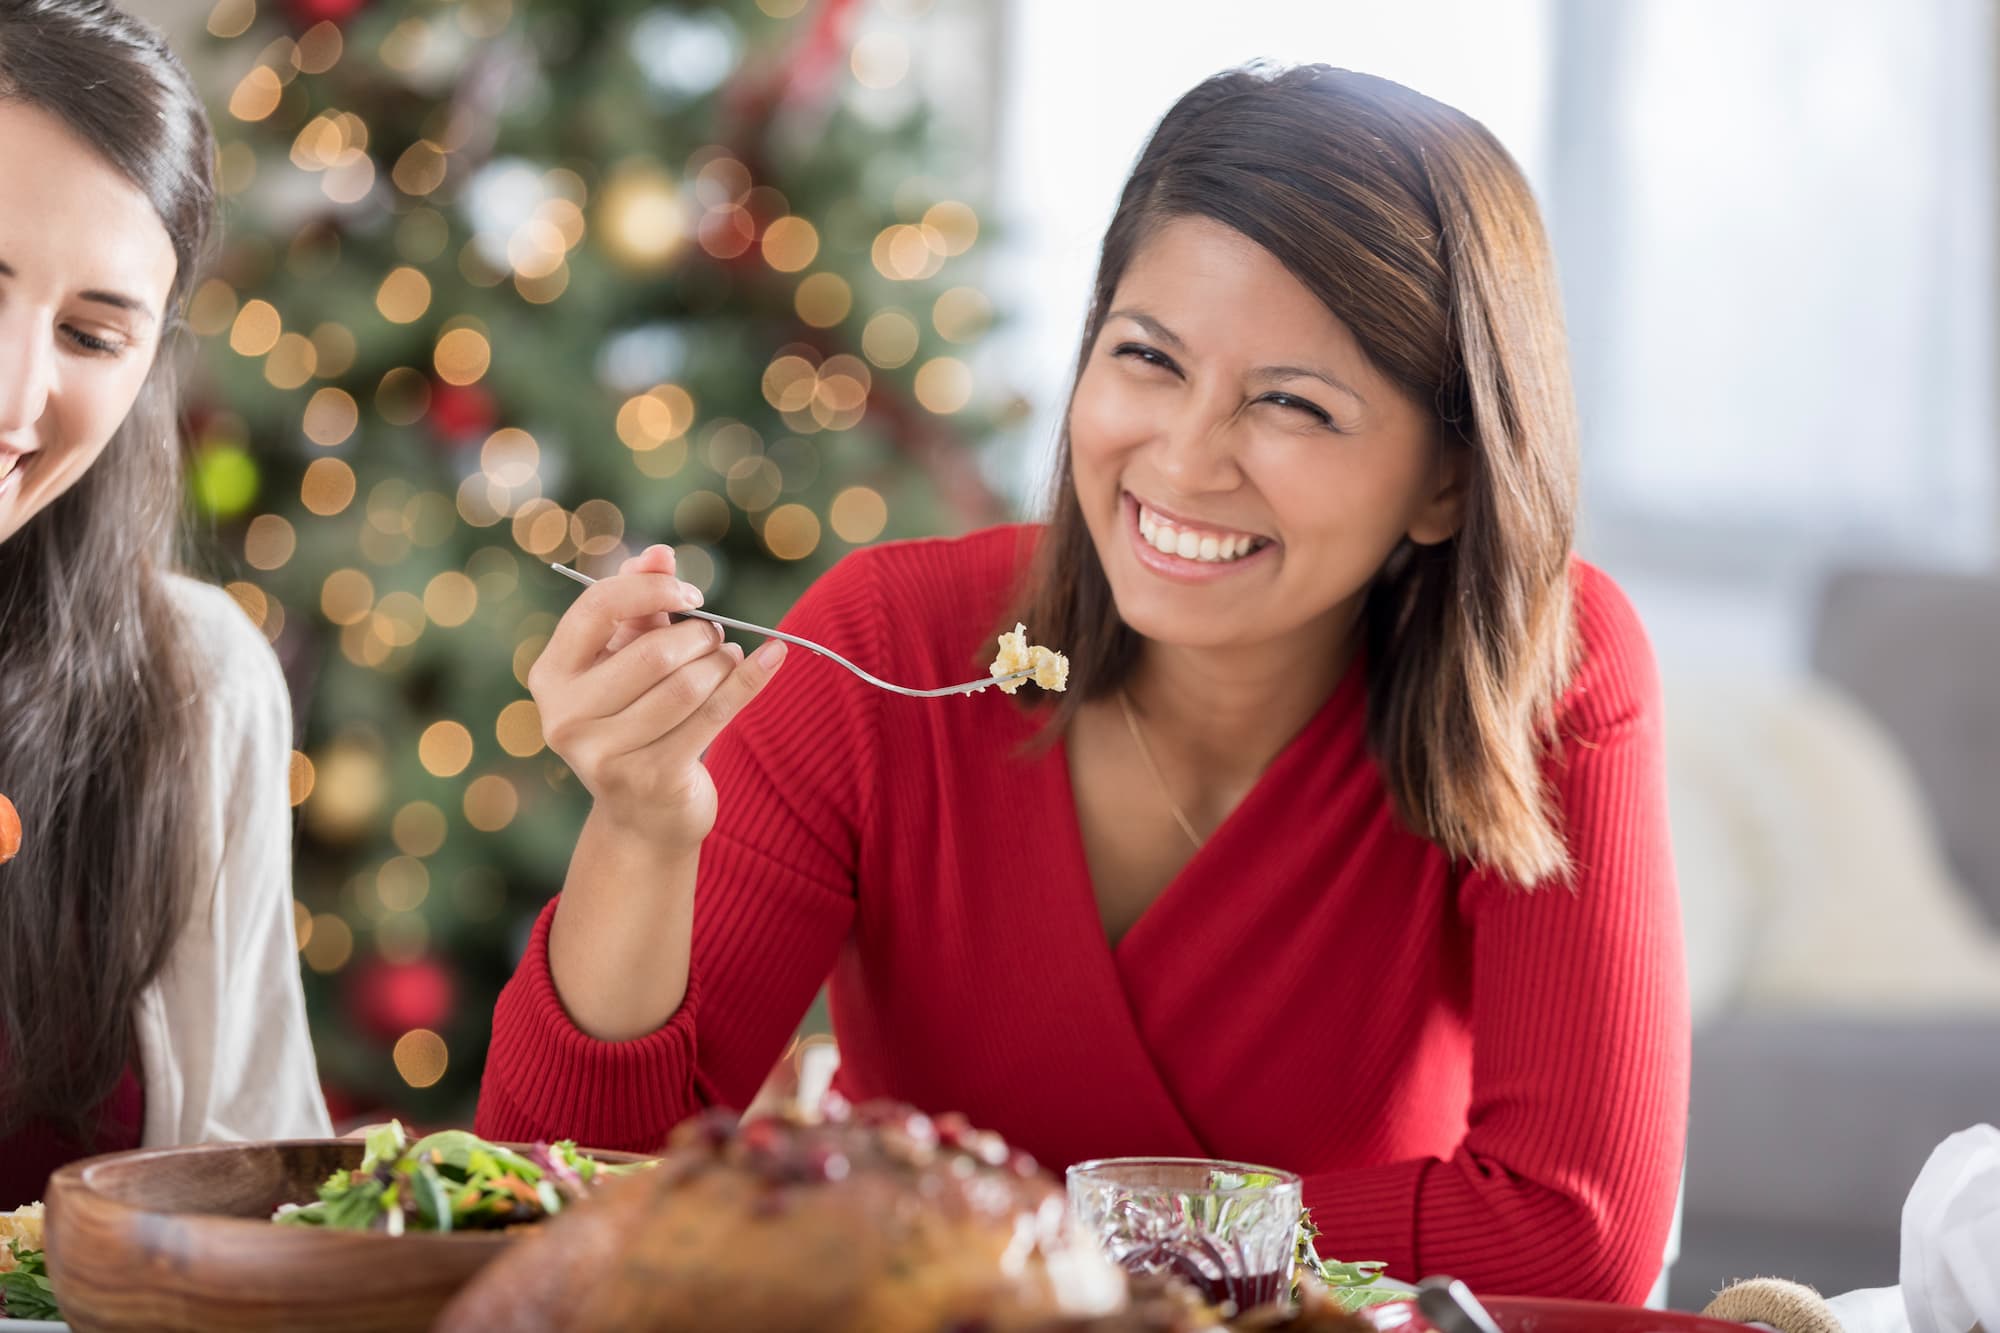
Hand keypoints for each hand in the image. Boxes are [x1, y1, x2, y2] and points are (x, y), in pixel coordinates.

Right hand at [529, 545, 785, 847]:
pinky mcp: (652, 780)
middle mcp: (566, 718)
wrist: (642, 815)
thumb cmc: (633, 719)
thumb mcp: (627, 658)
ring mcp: (604, 756)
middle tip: (716, 635)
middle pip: (653, 652)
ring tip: (728, 658)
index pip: (598, 609)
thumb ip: (638, 604)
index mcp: (550, 676)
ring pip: (688, 686)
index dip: (651, 590)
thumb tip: (660, 554)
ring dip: (723, 662)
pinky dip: (751, 679)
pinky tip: (773, 658)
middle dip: (698, 635)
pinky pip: (716, 715)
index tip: (690, 595)